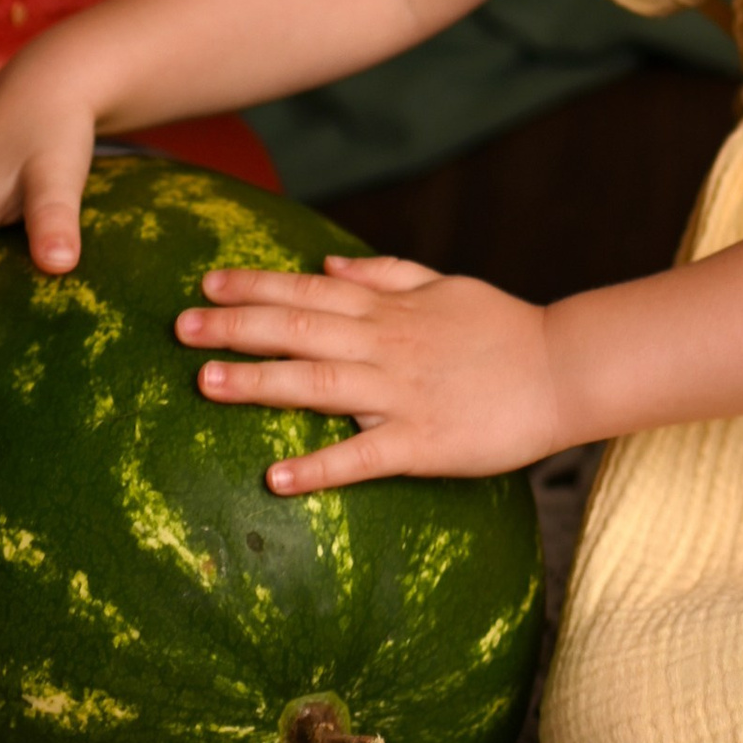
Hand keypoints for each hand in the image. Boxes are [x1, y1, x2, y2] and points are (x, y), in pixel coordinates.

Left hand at [178, 254, 563, 489]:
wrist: (562, 370)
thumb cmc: (502, 329)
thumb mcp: (444, 285)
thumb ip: (386, 275)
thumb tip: (327, 266)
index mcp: (389, 310)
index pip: (307, 291)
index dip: (253, 286)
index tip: (206, 284)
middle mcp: (385, 346)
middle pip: (297, 330)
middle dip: (235, 328)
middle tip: (180, 328)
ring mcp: (400, 394)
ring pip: (316, 385)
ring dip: (258, 383)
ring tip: (204, 383)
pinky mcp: (420, 442)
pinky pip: (361, 455)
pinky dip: (318, 466)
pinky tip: (275, 477)